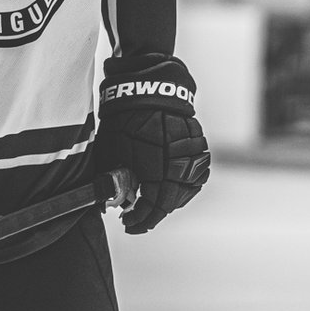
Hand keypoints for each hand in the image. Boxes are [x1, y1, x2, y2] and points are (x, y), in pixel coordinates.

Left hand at [97, 54, 210, 233]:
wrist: (147, 86)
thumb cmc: (123, 118)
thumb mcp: (111, 149)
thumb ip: (113, 179)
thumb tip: (112, 201)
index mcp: (156, 168)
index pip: (152, 208)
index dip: (139, 220)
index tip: (127, 224)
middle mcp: (178, 164)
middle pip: (170, 202)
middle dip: (152, 213)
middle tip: (137, 217)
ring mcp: (191, 155)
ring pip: (186, 190)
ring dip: (169, 201)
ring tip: (152, 203)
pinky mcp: (198, 145)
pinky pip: (194, 173)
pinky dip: (182, 184)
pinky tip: (169, 186)